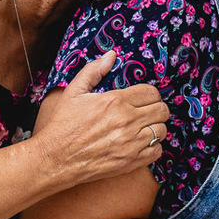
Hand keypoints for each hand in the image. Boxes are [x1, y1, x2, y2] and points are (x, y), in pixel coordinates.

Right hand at [34, 51, 169, 187]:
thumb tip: (111, 56)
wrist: (56, 158)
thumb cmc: (64, 125)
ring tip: (144, 127)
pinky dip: (153, 146)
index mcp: (115, 101)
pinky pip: (157, 151)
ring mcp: (131, 143)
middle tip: (146, 111)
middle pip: (161, 110)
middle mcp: (127, 122)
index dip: (149, 93)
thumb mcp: (74, 92)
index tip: (143, 98)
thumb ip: (94, 70)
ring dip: (155, 127)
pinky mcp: (131, 162)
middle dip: (156, 108)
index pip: (151, 92)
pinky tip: (141, 143)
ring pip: (162, 130)